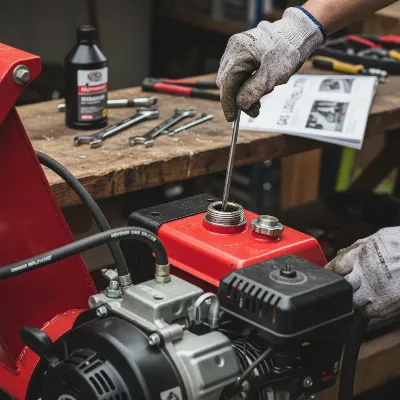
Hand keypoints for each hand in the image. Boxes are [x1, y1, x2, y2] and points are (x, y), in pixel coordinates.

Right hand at [216, 7, 323, 121]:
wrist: (297, 34)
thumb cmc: (287, 52)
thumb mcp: (272, 76)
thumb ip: (253, 92)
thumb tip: (240, 105)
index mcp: (239, 52)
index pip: (226, 83)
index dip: (228, 103)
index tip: (232, 118)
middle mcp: (233, 48)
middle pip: (226, 82)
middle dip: (237, 99)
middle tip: (254, 110)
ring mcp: (236, 49)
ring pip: (231, 79)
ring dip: (242, 93)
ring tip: (259, 100)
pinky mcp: (242, 52)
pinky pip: (238, 73)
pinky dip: (245, 84)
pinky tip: (258, 88)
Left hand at [325, 227, 399, 317]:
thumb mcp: (378, 238)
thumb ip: (357, 248)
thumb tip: (342, 253)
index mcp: (360, 254)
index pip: (334, 267)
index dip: (330, 271)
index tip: (329, 274)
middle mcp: (364, 273)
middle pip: (341, 286)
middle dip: (341, 286)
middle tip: (345, 284)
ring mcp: (375, 290)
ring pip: (352, 301)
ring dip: (353, 298)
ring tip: (360, 293)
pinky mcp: (387, 303)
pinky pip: (369, 312)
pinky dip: (368, 309)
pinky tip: (372, 301)